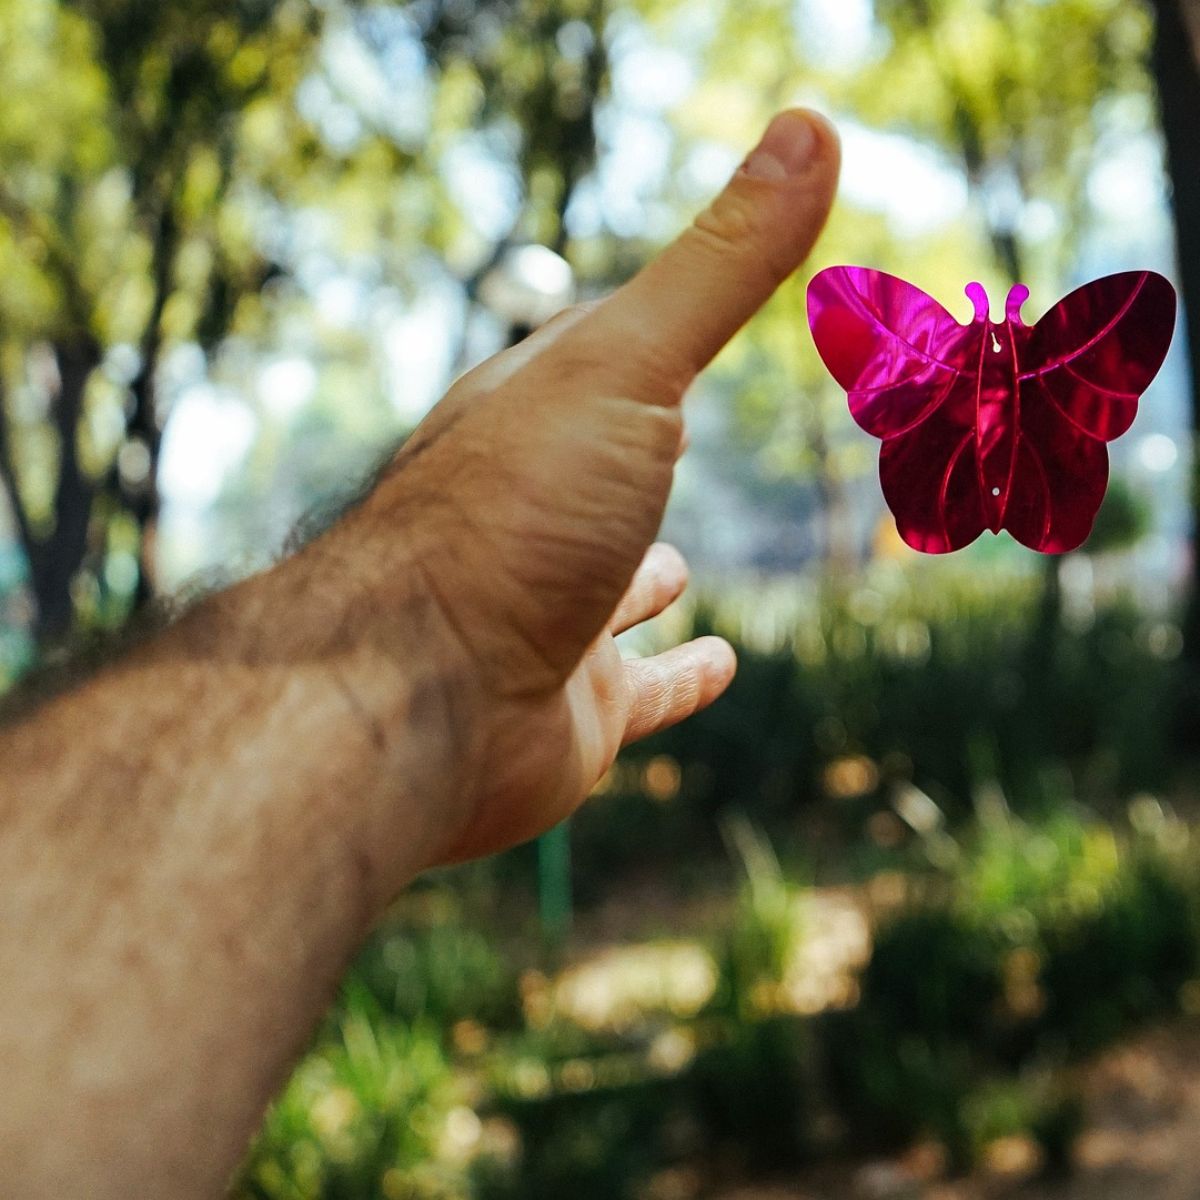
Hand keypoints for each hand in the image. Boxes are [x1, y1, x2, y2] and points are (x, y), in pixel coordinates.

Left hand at [346, 109, 839, 874]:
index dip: (646, 337)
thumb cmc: (511, 518)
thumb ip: (719, 266)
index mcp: (534, 426)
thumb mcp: (627, 366)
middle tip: (683, 440)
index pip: (600, 364)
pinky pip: (642, 690)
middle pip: (603, 478)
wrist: (419, 699)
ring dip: (649, 582)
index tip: (678, 323)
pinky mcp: (576, 711)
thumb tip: (812, 126)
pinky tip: (721, 665)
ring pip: (615, 590)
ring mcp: (553, 616)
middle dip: (642, 462)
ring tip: (683, 569)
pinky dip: (681, 677)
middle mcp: (535, 520)